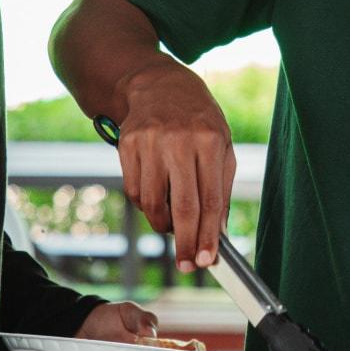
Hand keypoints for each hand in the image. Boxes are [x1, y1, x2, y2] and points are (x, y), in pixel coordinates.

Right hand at [115, 59, 236, 273]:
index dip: (207, 234)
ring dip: (163, 225)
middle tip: (187, 266)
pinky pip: (133, 191)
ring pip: (152, 204)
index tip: (206, 260)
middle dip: (185, 243)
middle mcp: (180, 141)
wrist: (158, 84)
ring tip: (172, 225)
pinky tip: (156, 199)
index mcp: (210, 140)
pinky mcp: (127, 145)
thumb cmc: (198, 119)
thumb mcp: (222, 143)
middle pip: (182, 206)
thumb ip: (222, 187)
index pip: (210, 199)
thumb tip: (218, 232)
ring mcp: (150, 142)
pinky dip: (145, 206)